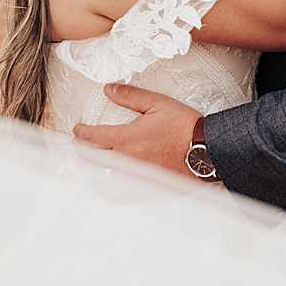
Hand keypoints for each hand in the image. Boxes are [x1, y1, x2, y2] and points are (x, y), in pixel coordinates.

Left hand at [72, 84, 201, 178]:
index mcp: (125, 139)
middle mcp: (125, 160)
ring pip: (100, 178)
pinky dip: (105, 190)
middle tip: (80, 144)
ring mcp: (134, 178)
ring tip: (88, 163)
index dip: (80, 132)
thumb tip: (108, 89)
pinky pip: (117, 196)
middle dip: (82, 149)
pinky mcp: (145, 191)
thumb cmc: (184, 127)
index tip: (77, 129)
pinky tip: (103, 186)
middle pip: (91, 158)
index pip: (91, 137)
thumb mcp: (157, 103)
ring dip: (90, 170)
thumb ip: (130, 95)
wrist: (208, 152)